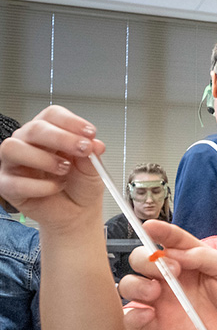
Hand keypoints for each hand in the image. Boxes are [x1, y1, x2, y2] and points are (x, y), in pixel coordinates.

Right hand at [0, 105, 105, 230]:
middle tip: (83, 149)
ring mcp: (14, 164)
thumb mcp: (93, 169)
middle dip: (61, 138)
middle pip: (35, 128)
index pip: (52, 115)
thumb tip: (95, 144)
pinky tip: (55, 187)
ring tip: (64, 170)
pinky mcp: (7, 185)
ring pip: (12, 148)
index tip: (90, 133)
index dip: (71, 122)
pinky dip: (39, 186)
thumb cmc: (80, 187)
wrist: (78, 214)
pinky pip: (14, 182)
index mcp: (49, 134)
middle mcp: (28, 144)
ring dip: (43, 158)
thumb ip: (92, 155)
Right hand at [118, 220, 216, 329]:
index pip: (169, 239)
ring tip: (155, 292)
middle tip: (170, 270)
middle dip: (146, 261)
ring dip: (135, 286)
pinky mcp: (161, 324)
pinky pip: (133, 318)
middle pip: (141, 259)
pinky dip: (133, 316)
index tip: (150, 226)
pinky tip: (148, 315)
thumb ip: (204, 257)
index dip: (158, 231)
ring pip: (130, 286)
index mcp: (190, 258)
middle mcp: (172, 276)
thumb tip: (175, 252)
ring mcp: (164, 300)